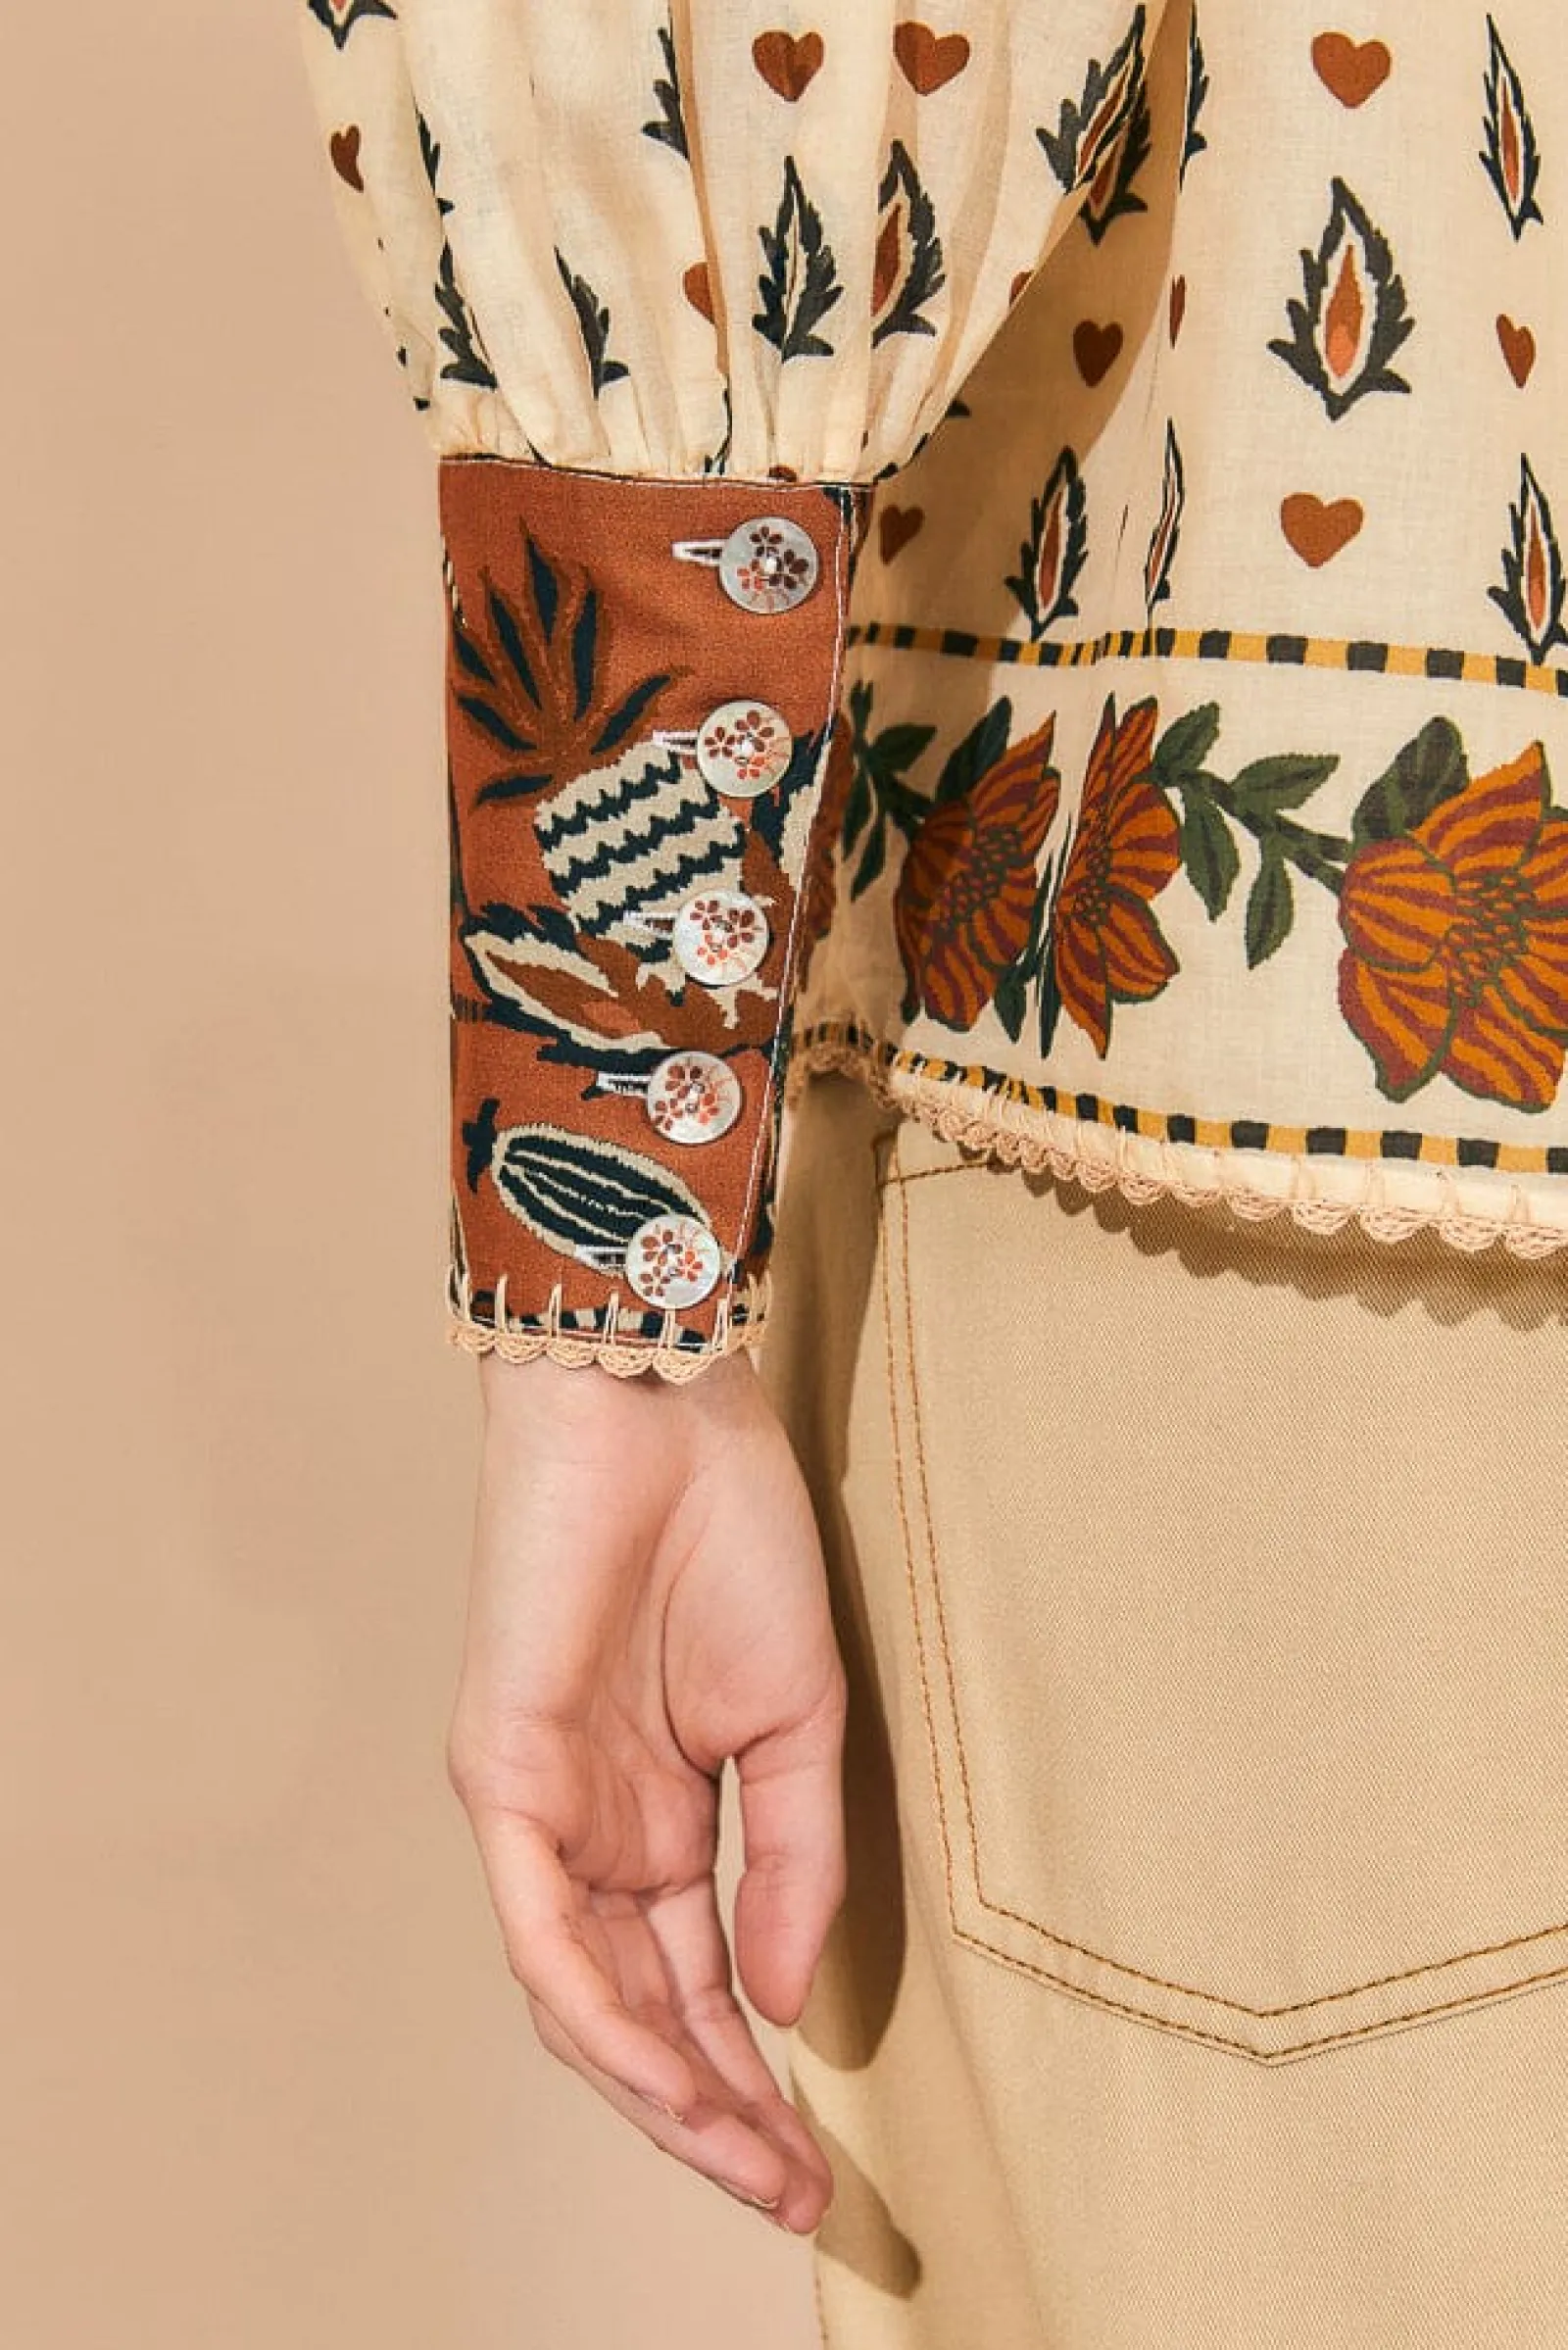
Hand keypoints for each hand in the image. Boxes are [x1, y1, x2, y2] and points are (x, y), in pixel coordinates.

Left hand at [446, 1347, 846, 2232]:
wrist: (667, 1411)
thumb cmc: (732, 1537)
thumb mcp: (798, 1725)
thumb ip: (792, 1866)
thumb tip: (781, 2008)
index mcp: (660, 1817)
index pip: (694, 1985)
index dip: (750, 2081)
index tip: (819, 2163)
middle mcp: (591, 1831)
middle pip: (635, 2013)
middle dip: (708, 2114)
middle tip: (788, 2189)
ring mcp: (539, 1808)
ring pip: (580, 1996)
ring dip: (659, 2091)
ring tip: (747, 2159)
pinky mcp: (499, 1772)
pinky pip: (542, 1927)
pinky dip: (601, 2013)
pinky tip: (671, 2074)